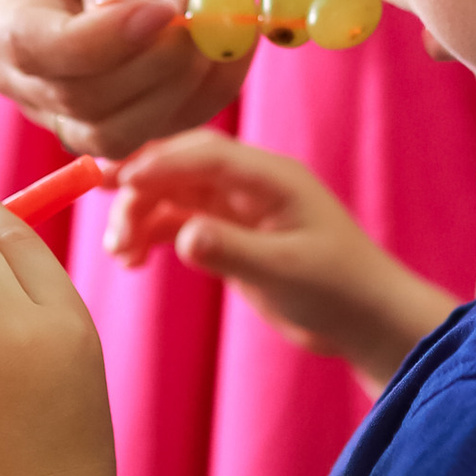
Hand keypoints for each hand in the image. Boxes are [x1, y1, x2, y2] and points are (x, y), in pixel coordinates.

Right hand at [0, 0, 253, 158]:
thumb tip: (126, 9)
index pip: (31, 46)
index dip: (102, 41)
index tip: (165, 7)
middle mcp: (11, 60)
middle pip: (78, 100)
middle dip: (155, 64)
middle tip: (208, 12)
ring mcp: (58, 98)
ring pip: (118, 133)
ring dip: (183, 88)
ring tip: (219, 24)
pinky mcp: (113, 114)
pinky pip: (162, 129)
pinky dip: (207, 94)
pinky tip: (228, 45)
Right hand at [106, 134, 458, 389]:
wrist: (367, 320)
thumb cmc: (339, 290)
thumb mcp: (285, 272)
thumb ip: (232, 252)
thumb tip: (183, 235)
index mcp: (271, 178)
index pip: (205, 154)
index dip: (158, 163)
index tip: (118, 183)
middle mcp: (250, 184)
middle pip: (180, 167)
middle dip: (138, 186)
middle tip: (107, 221)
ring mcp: (237, 208)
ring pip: (173, 195)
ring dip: (140, 215)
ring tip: (118, 253)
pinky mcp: (229, 235)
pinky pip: (179, 222)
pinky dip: (152, 236)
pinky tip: (132, 260)